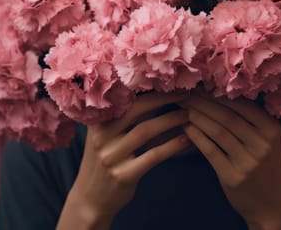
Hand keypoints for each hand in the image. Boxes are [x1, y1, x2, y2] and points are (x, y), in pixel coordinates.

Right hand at [57, 92, 189, 229]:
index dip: (149, 87)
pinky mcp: (123, 175)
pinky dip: (172, 146)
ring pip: (146, 130)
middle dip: (164, 98)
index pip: (124, 97)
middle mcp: (101, 136)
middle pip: (136, 109)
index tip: (170, 80)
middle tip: (186, 94)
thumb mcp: (107, 137)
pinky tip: (186, 140)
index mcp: (97, 121)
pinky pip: (153, 156)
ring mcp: (110, 156)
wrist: (90, 199)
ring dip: (171, 120)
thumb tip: (159, 95)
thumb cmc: (107, 161)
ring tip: (189, 115)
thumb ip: (126, 119)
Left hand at [179, 91, 280, 229]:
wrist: (273, 206)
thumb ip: (251, 121)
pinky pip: (211, 151)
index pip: (241, 104)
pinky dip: (196, 137)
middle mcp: (263, 144)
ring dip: (196, 117)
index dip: (218, 94)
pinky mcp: (234, 177)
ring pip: (218, 131)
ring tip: (182, 107)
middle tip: (184, 93)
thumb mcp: (268, 142)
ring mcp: (249, 162)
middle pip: (227, 116)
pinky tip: (186, 128)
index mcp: (272, 129)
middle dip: (203, 102)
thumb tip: (218, 93)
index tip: (200, 85)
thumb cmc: (265, 168)